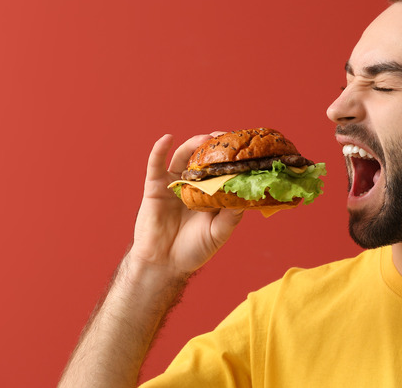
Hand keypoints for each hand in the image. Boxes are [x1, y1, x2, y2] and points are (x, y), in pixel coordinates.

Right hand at [130, 133, 243, 277]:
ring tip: (205, 138)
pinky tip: (167, 139)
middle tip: (226, 137)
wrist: (163, 264)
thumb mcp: (218, 233)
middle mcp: (192, 186)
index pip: (222, 171)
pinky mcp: (155, 188)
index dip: (231, 158)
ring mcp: (173, 184)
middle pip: (203, 159)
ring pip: (183, 157)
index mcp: (210, 194)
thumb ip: (231, 216)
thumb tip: (246, 197)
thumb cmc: (193, 251)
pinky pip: (155, 165)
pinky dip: (160, 150)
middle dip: (214, 146)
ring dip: (193, 144)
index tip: (243, 147)